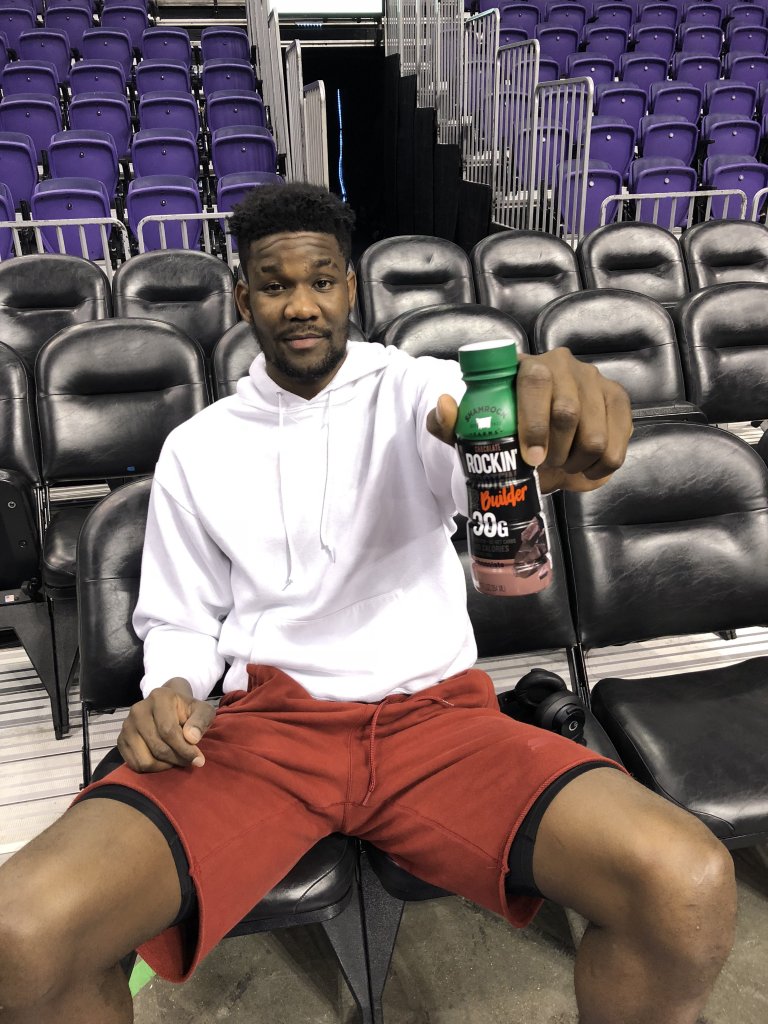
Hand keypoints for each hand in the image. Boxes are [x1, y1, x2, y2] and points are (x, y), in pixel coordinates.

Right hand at [117, 677, 215, 772]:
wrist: (168, 707)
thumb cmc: (187, 710)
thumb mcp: (202, 710)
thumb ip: (200, 721)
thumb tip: (192, 738)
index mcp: (159, 697)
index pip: (169, 730)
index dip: (184, 749)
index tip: (198, 759)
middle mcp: (138, 709)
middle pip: (157, 746)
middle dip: (176, 759)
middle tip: (188, 761)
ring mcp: (127, 725)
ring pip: (145, 759)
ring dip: (164, 766)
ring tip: (176, 759)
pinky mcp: (121, 739)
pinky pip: (134, 764)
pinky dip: (151, 768)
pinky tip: (163, 760)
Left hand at [427, 348, 632, 492]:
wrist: (537, 432)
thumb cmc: (504, 427)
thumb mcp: (472, 430)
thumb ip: (450, 424)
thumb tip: (445, 406)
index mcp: (526, 366)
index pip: (535, 382)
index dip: (534, 423)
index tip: (530, 458)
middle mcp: (564, 365)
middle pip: (568, 412)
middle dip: (554, 451)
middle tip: (543, 467)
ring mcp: (595, 381)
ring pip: (594, 436)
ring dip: (575, 462)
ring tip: (561, 466)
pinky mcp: (618, 401)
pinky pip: (615, 446)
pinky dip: (597, 468)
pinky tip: (582, 468)